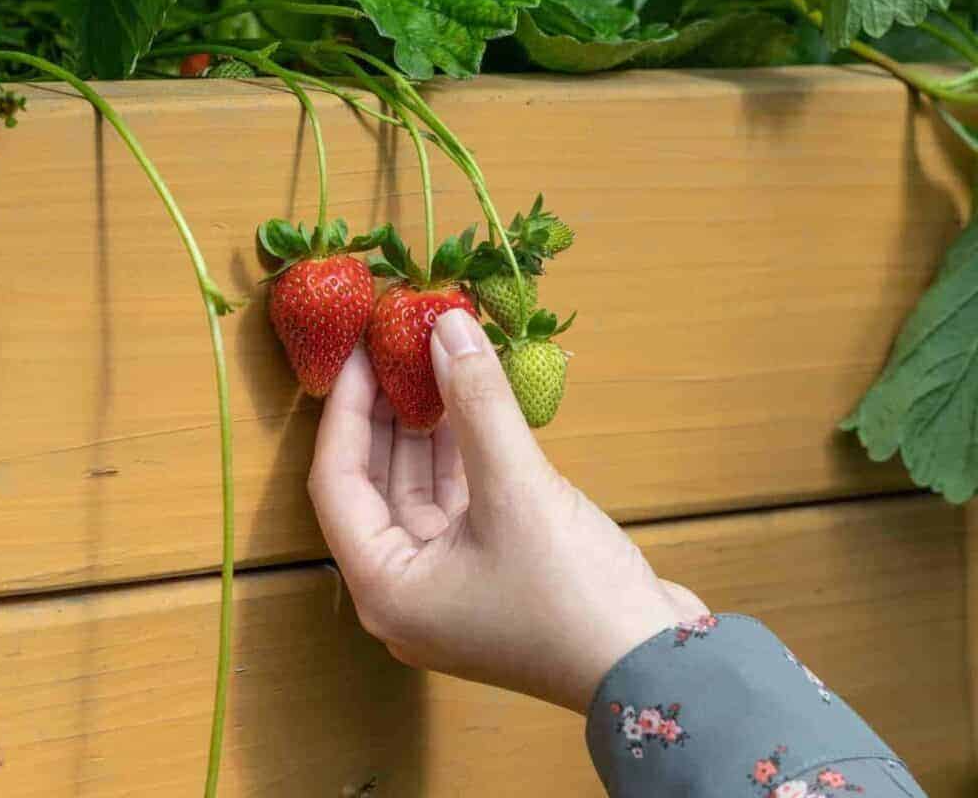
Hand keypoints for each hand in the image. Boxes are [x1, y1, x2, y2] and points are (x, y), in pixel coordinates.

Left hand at [308, 309, 706, 712]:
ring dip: (428, 427)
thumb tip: (446, 326)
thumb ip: (477, 403)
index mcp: (385, 587)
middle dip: (387, 412)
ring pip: (419, 488)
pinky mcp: (487, 573)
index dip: (347, 409)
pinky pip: (458, 499)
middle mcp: (405, 589)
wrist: (657, 669)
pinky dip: (463, 452)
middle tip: (397, 347)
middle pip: (376, 483)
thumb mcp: (518, 489)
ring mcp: (448, 584)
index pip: (337, 481)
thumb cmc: (574, 597)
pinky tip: (472, 405)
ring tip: (434, 362)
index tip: (361, 350)